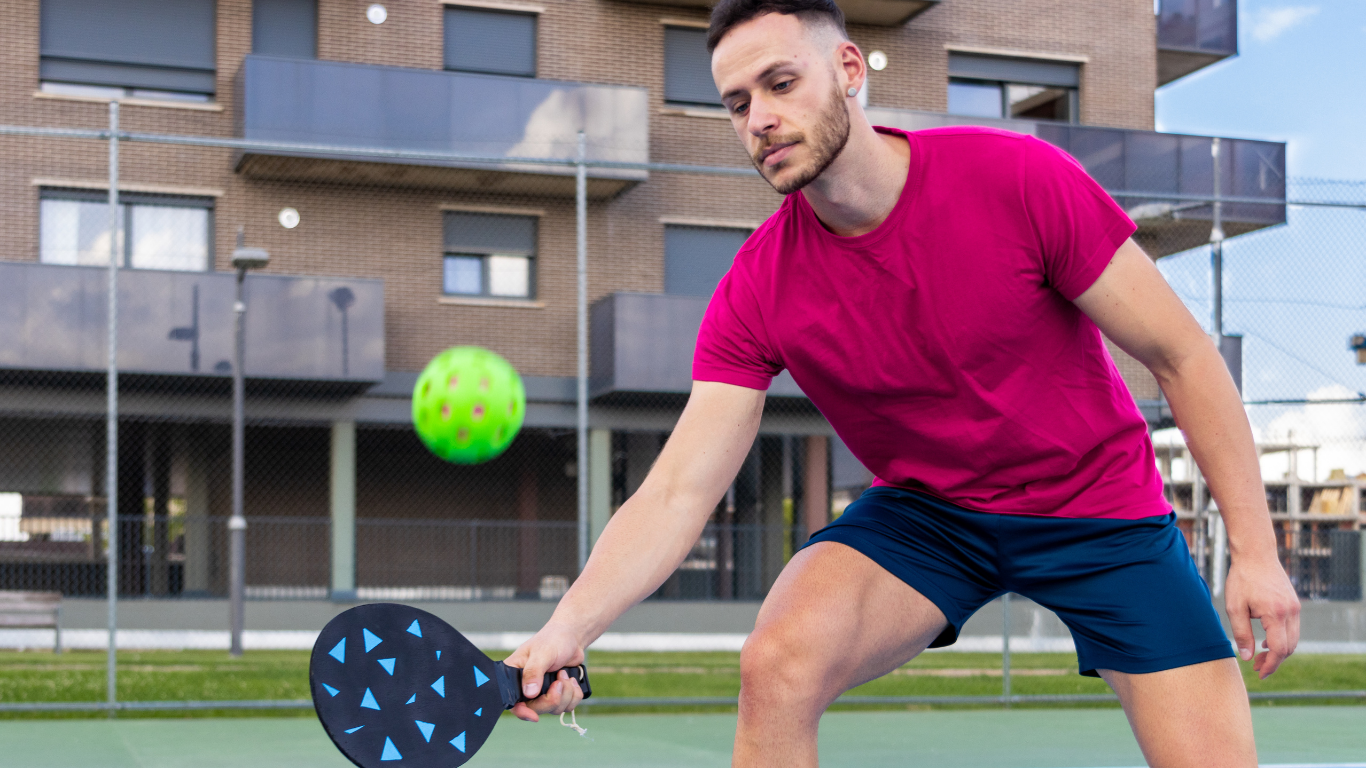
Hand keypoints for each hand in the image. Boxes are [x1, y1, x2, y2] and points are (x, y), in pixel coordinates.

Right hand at [502, 622, 585, 721]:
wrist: (572, 638)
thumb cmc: (552, 640)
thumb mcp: (542, 653)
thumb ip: (534, 671)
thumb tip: (529, 693)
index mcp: (514, 676)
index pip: (512, 701)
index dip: (522, 712)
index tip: (534, 716)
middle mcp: (527, 688)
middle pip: (536, 709)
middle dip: (553, 698)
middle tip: (560, 682)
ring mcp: (543, 693)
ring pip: (554, 710)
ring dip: (566, 694)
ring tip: (564, 674)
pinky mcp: (558, 695)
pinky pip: (568, 707)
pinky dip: (574, 695)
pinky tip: (572, 680)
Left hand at [1224, 553, 1299, 678]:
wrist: (1256, 554)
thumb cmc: (1242, 579)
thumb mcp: (1235, 607)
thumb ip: (1241, 633)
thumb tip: (1247, 657)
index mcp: (1276, 614)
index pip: (1279, 649)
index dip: (1270, 664)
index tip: (1259, 674)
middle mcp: (1291, 612)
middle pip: (1289, 647)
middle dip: (1274, 661)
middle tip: (1256, 667)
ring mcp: (1295, 608)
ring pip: (1293, 639)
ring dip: (1278, 651)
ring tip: (1258, 657)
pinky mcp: (1294, 604)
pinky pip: (1292, 628)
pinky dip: (1281, 639)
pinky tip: (1265, 642)